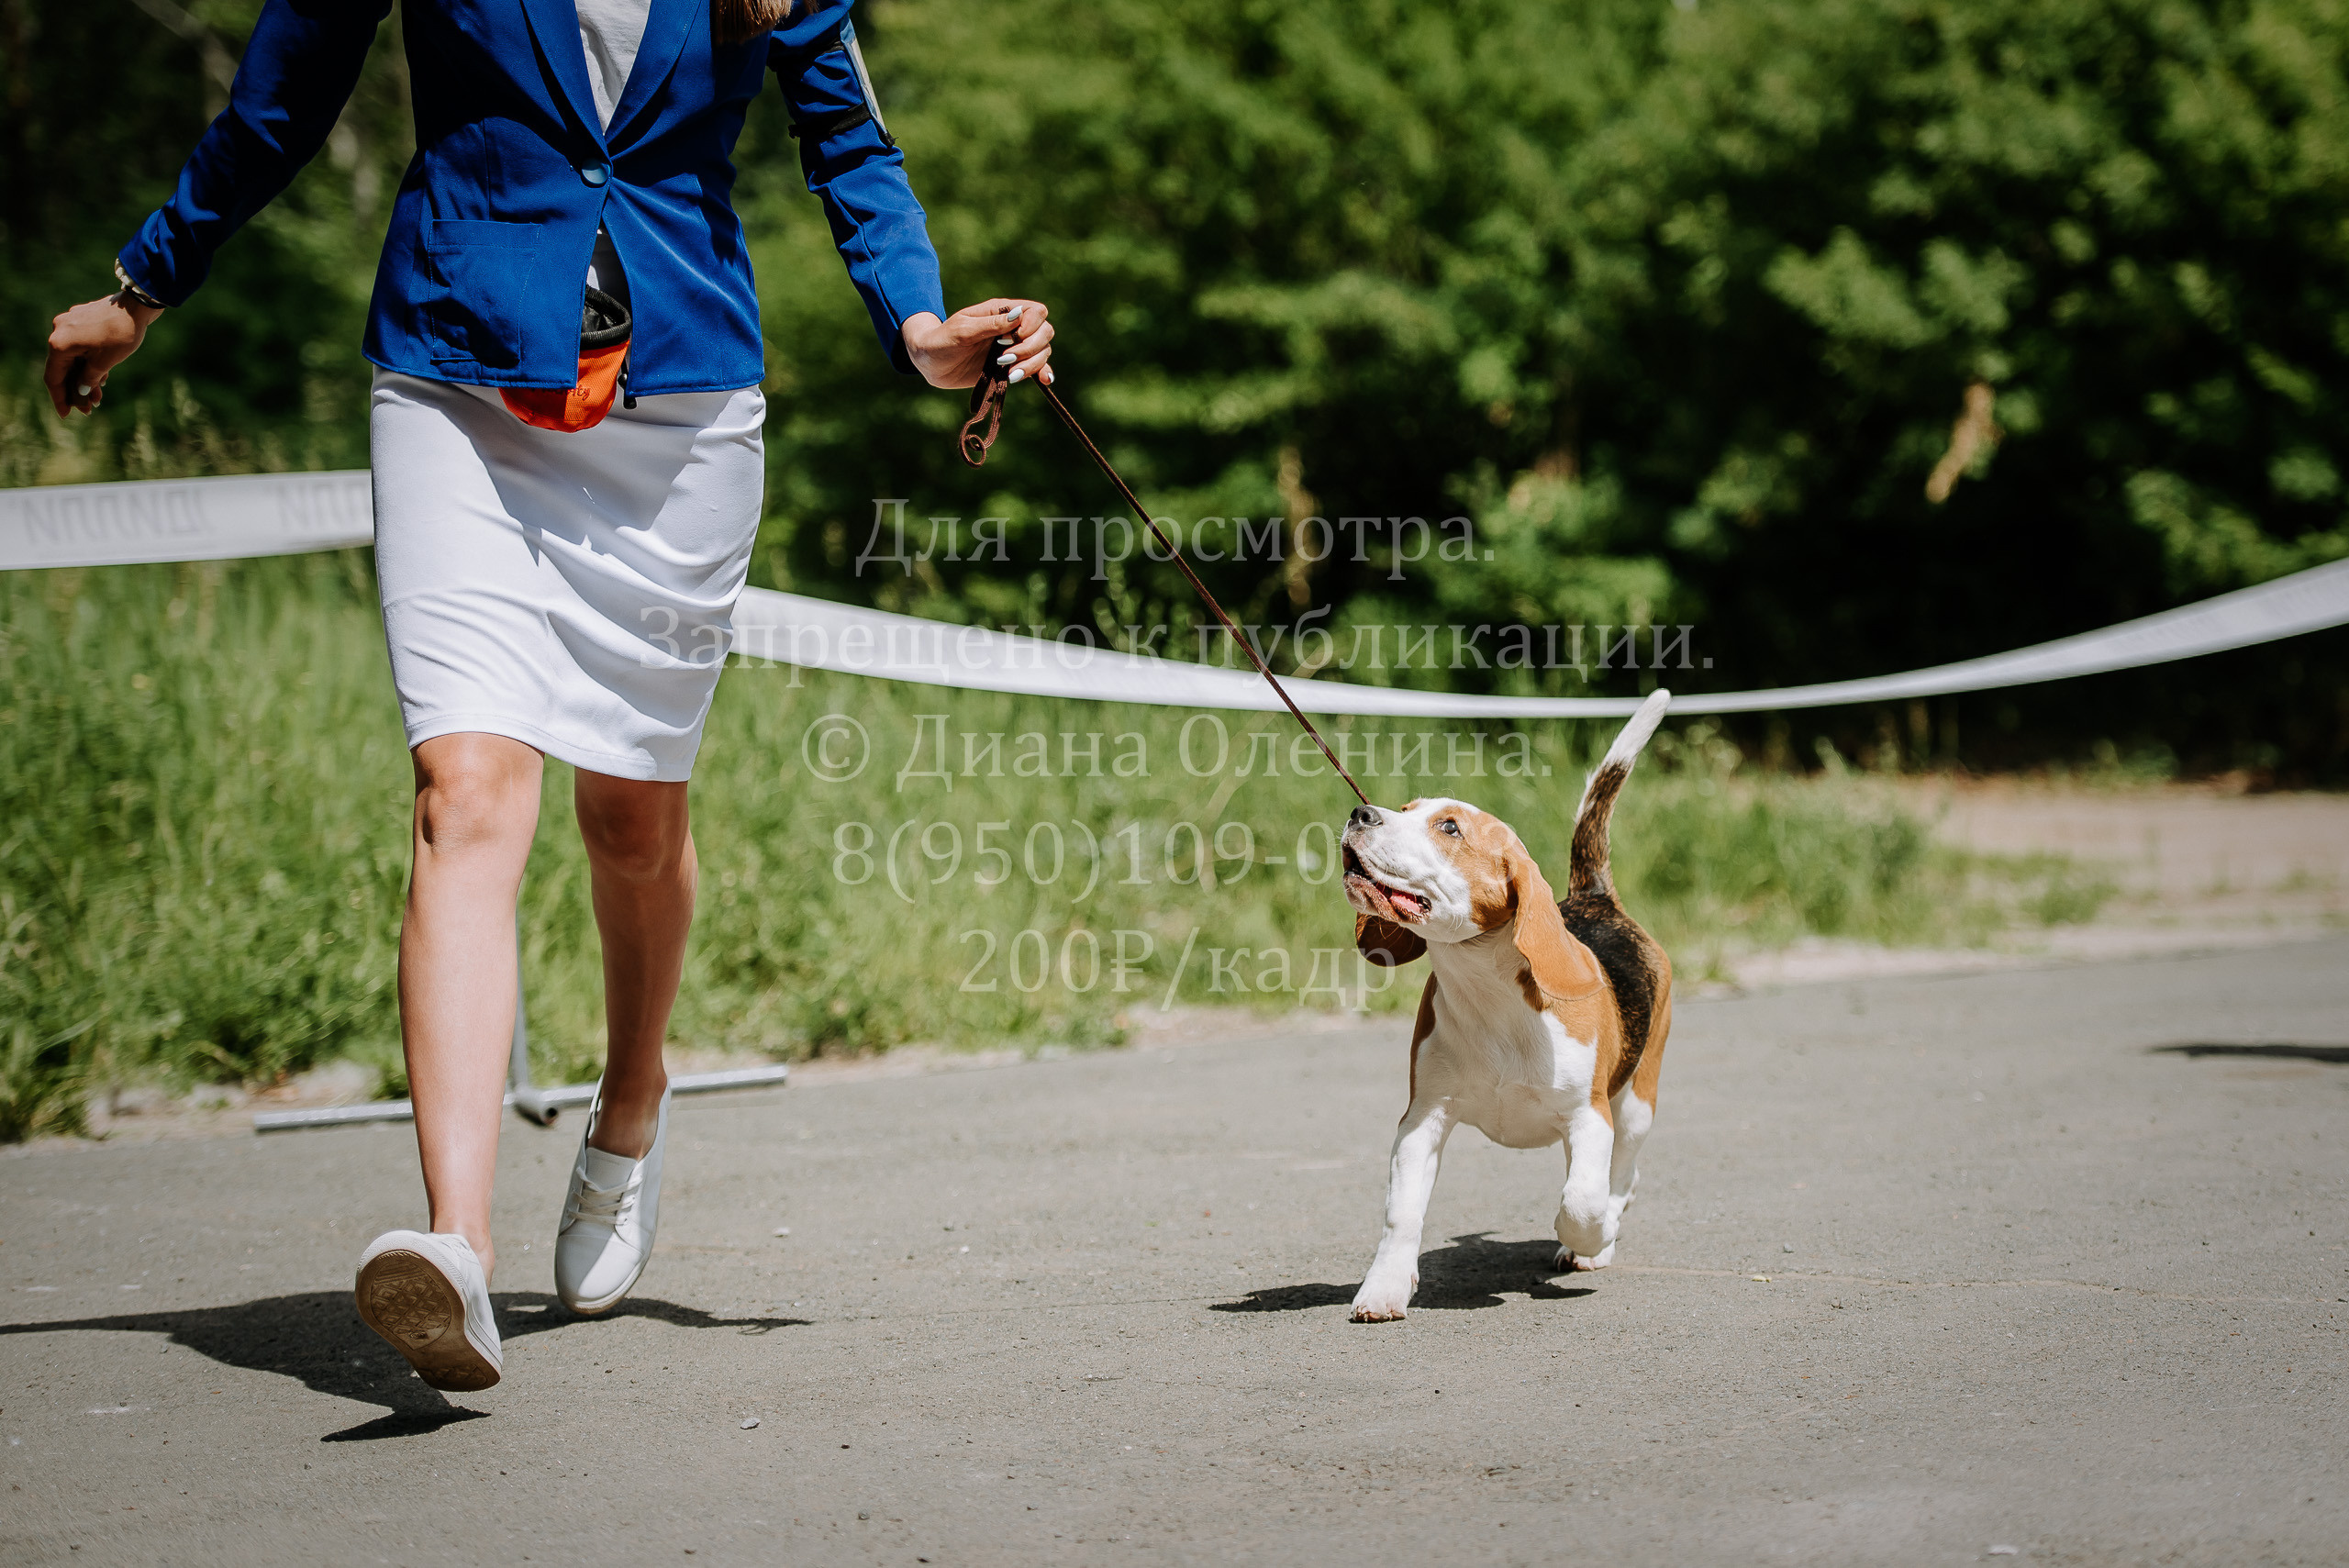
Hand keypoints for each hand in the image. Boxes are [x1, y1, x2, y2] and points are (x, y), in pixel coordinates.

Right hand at [45, 293, 162, 417]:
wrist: (137, 305)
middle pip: (63, 368)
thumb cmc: (122, 334)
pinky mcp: (81, 320)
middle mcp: (59, 332)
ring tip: (99, 398)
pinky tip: (101, 378)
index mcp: (60, 343)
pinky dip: (88, 362)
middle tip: (89, 410)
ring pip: (73, 358)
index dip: (60, 398)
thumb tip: (82, 392)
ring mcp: (69, 324)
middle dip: (76, 390)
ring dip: (84, 378)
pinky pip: (80, 347)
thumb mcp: (105, 362)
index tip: (67, 415)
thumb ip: (89, 379)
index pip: (54, 377)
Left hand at [901, 298, 1054, 390]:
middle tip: (1005, 359)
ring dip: (1032, 364)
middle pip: (1045, 331)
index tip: (1014, 338)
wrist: (931, 363)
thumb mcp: (963, 330)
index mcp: (1002, 312)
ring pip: (1043, 351)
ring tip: (1009, 374)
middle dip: (1031, 347)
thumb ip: (991, 323)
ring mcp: (1013, 348)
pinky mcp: (1012, 366)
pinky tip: (1044, 381)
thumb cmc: (942, 340)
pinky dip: (1043, 373)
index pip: (1036, 311)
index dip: (1033, 325)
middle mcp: (1012, 328)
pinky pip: (1036, 367)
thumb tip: (1019, 315)